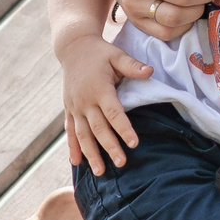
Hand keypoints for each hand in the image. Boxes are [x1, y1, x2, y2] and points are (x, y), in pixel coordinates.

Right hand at [61, 34, 148, 173]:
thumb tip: (150, 71)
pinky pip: (70, 131)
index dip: (124, 128)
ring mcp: (75, 106)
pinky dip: (73, 147)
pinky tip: (76, 162)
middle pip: (98, 128)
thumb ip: (132, 65)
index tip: (133, 143)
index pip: (114, 112)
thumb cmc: (100, 52)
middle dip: (109, 147)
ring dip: (90, 154)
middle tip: (121, 163)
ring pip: (82, 134)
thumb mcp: (117, 54)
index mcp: (99, 88)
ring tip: (99, 172)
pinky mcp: (69, 109)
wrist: (73, 47)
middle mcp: (85, 100)